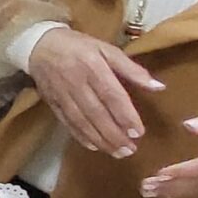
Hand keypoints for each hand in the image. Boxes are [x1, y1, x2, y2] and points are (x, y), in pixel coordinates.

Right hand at [26, 25, 163, 158]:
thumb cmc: (79, 46)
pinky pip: (67, 122)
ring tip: (116, 153)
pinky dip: (80, 136)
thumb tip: (159, 87)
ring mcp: (62, 93)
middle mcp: (76, 82)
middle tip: (130, 150)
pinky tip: (93, 146)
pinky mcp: (52, 102)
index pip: (111, 95)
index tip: (138, 132)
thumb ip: (132, 69)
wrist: (39, 44)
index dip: (125, 115)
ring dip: (100, 139)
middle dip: (114, 134)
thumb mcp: (107, 49)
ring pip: (82, 121)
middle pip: (96, 113)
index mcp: (93, 66)